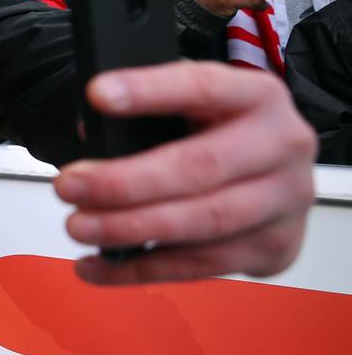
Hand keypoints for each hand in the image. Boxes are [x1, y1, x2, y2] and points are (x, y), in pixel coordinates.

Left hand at [54, 61, 315, 284]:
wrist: (275, 169)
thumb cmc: (219, 131)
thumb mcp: (191, 106)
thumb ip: (149, 116)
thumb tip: (90, 145)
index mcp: (256, 95)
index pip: (200, 86)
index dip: (149, 91)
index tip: (98, 95)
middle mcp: (282, 144)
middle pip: (200, 167)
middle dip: (125, 182)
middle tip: (68, 185)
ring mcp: (285, 201)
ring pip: (203, 222)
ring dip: (130, 229)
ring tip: (79, 226)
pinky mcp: (275, 247)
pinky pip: (201, 265)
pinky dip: (142, 268)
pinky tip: (97, 265)